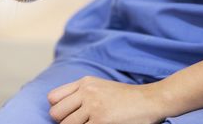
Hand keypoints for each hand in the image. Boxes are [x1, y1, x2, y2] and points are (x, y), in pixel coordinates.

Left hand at [47, 76, 164, 123]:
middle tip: (78, 123)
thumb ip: (81, 93)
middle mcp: (86, 92)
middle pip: (55, 113)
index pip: (53, 98)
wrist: (150, 100)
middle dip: (63, 122)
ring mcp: (93, 107)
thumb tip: (59, 108)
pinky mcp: (100, 121)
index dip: (57, 109)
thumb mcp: (100, 87)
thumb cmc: (125, 97)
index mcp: (84, 83)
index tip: (68, 115)